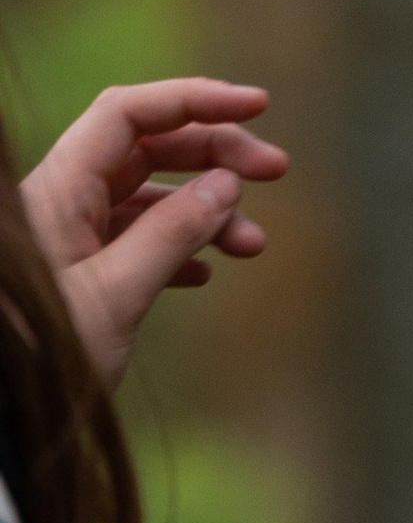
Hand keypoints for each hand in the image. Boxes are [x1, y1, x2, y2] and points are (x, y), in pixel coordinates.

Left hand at [23, 80, 290, 387]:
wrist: (0, 423)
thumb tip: (227, 184)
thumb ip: (171, 234)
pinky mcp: (78, 271)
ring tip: (253, 246)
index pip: (129, 114)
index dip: (194, 99)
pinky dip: (178, 244)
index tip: (258, 106)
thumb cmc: (40, 357)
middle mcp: (61, 201)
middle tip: (276, 169)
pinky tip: (206, 272)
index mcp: (57, 190)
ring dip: (205, 210)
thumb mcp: (115, 296)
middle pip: (146, 148)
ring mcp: (68, 236)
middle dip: (214, 152)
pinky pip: (135, 237)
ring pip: (147, 196)